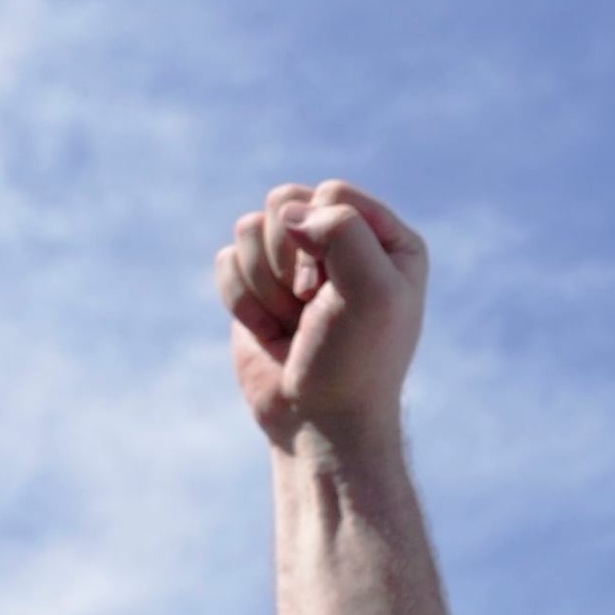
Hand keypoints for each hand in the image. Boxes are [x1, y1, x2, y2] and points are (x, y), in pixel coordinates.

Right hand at [221, 180, 429, 455]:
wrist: (319, 422)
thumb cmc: (356, 361)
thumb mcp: (373, 290)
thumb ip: (342, 228)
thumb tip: (288, 212)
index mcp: (387, 239)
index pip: (331, 192)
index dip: (321, 239)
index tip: (332, 291)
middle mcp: (342, 241)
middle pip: (285, 202)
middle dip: (289, 260)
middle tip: (311, 306)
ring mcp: (297, 261)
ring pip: (249, 227)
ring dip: (266, 284)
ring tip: (294, 321)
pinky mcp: (258, 283)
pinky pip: (227, 259)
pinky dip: (242, 301)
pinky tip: (271, 331)